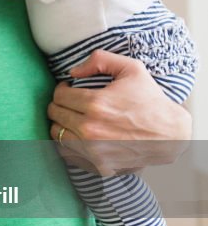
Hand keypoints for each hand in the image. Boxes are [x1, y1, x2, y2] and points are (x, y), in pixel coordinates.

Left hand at [48, 49, 191, 174]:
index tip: (68, 88)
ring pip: (57, 134)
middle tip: (69, 102)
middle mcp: (91, 129)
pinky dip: (68, 143)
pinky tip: (78, 134)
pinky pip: (69, 153)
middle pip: (55, 114)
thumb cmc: (150, 99)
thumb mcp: (131, 68)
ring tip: (72, 117)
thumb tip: (72, 72)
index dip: (61, 89)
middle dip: (58, 104)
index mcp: (96, 104)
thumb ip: (100, 60)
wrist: (170, 134)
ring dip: (60, 123)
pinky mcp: (99, 165)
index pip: (59, 96)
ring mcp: (93, 150)